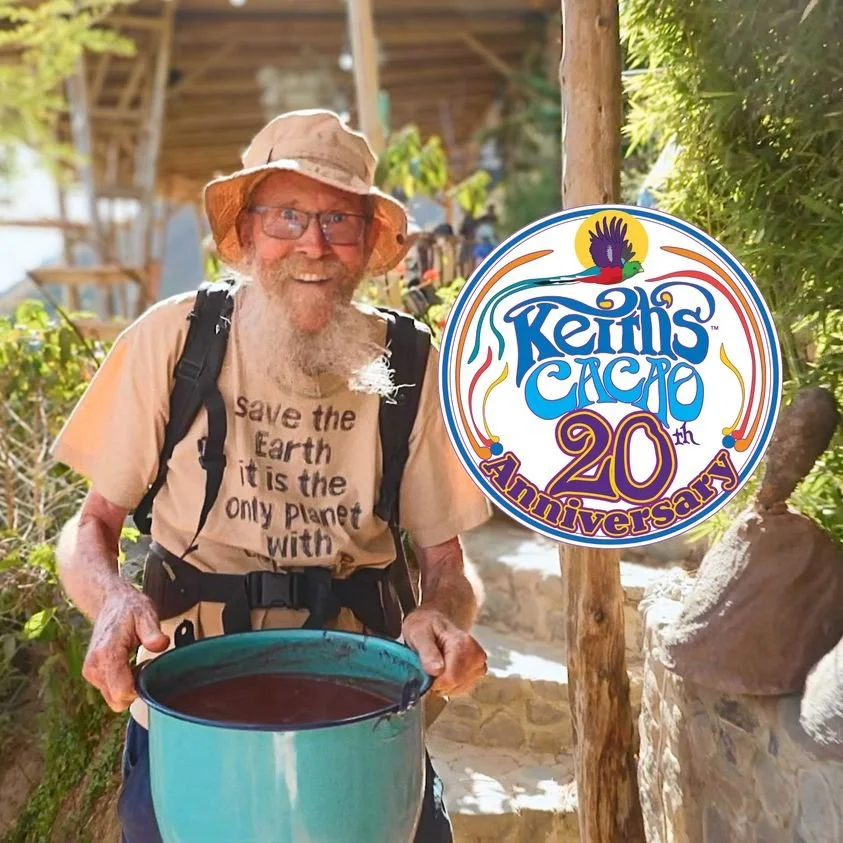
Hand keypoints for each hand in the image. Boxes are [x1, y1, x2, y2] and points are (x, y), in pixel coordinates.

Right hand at [82, 581, 168, 711]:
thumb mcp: (147, 614)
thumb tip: (160, 645)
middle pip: (118, 700)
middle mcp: (94, 666)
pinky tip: (128, 665)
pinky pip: (110, 691)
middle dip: (135, 689)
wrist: (111, 603)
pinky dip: (121, 683)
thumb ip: (152, 632)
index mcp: (107, 654)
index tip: (148, 670)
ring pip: (114, 698)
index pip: (122, 692)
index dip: (141, 688)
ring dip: (128, 686)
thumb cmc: (130, 609)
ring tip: (134, 662)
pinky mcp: (92, 674)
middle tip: (143, 666)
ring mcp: (91, 672)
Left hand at [402, 608, 486, 696]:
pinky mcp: (478, 670)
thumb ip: (427, 652)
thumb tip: (436, 670)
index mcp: (462, 644)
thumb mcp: (419, 634)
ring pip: (459, 688)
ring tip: (437, 665)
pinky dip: (450, 684)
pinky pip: (462, 688)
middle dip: (439, 682)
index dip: (434, 681)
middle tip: (429, 666)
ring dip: (444, 684)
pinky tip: (444, 670)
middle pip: (456, 684)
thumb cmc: (425, 625)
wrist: (433, 620)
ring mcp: (479, 663)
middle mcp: (476, 654)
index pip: (451, 678)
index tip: (425, 672)